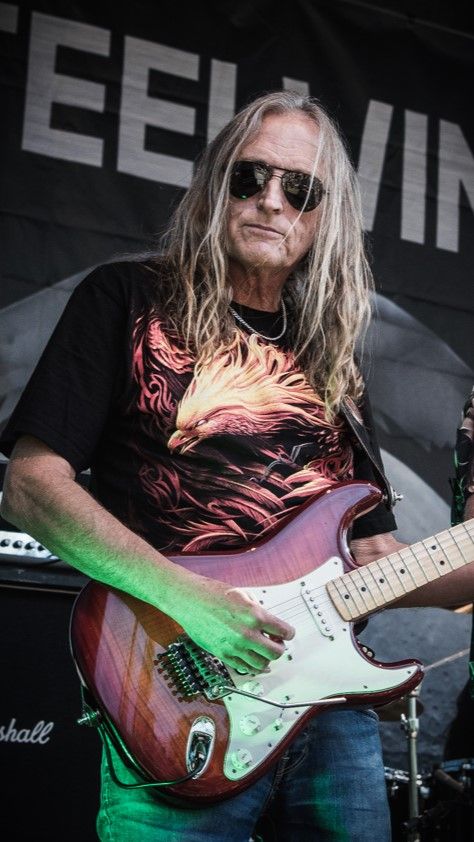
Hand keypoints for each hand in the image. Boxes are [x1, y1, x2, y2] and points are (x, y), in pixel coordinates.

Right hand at [172, 575, 294, 672]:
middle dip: (280, 648)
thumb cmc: (211, 593)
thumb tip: (267, 621)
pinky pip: (243, 668)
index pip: (284, 631)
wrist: (188, 599)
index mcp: (254, 615)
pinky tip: (252, 659)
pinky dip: (251, 666)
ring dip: (266, 659)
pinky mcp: (222, 654)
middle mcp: (246, 633)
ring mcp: (234, 646)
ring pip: (261, 664)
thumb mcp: (242, 594)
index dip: (288, 633)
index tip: (287, 634)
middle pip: (276, 652)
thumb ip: (257, 609)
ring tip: (264, 651)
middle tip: (277, 642)